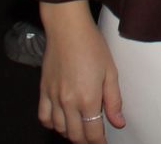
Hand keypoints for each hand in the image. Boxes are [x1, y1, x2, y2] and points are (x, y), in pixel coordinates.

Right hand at [38, 2, 123, 141]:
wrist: (67, 29)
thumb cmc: (92, 46)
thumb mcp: (111, 72)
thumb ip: (114, 101)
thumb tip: (118, 123)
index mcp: (88, 98)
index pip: (93, 133)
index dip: (99, 142)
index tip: (103, 143)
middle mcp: (68, 102)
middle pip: (75, 135)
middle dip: (86, 140)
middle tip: (94, 137)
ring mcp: (53, 97)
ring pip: (59, 128)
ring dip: (70, 133)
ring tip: (80, 129)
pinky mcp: (43, 90)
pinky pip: (44, 116)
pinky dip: (52, 124)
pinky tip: (60, 121)